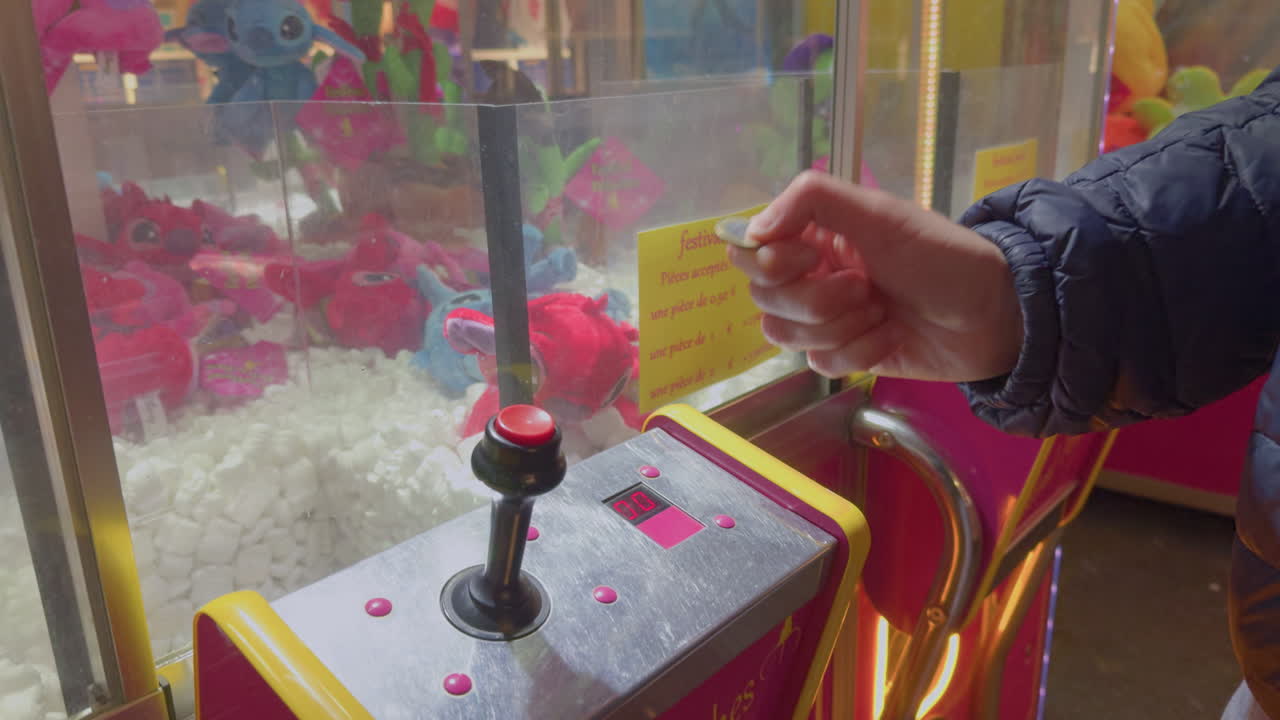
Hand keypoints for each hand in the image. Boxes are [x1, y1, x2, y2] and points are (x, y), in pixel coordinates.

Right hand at [729, 171, 1024, 382]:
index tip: (811, 258)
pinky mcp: (843, 353)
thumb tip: (752, 231)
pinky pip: (818, 362)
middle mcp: (812, 272)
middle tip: (863, 287)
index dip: (771, 261)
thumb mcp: (881, 214)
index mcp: (815, 232)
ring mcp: (825, 316)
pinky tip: (891, 337)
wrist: (993, 316)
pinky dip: (859, 351)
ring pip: (784, 333)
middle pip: (763, 295)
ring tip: (880, 311)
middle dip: (815, 299)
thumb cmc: (942, 257)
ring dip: (838, 326)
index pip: (750, 248)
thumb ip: (813, 200)